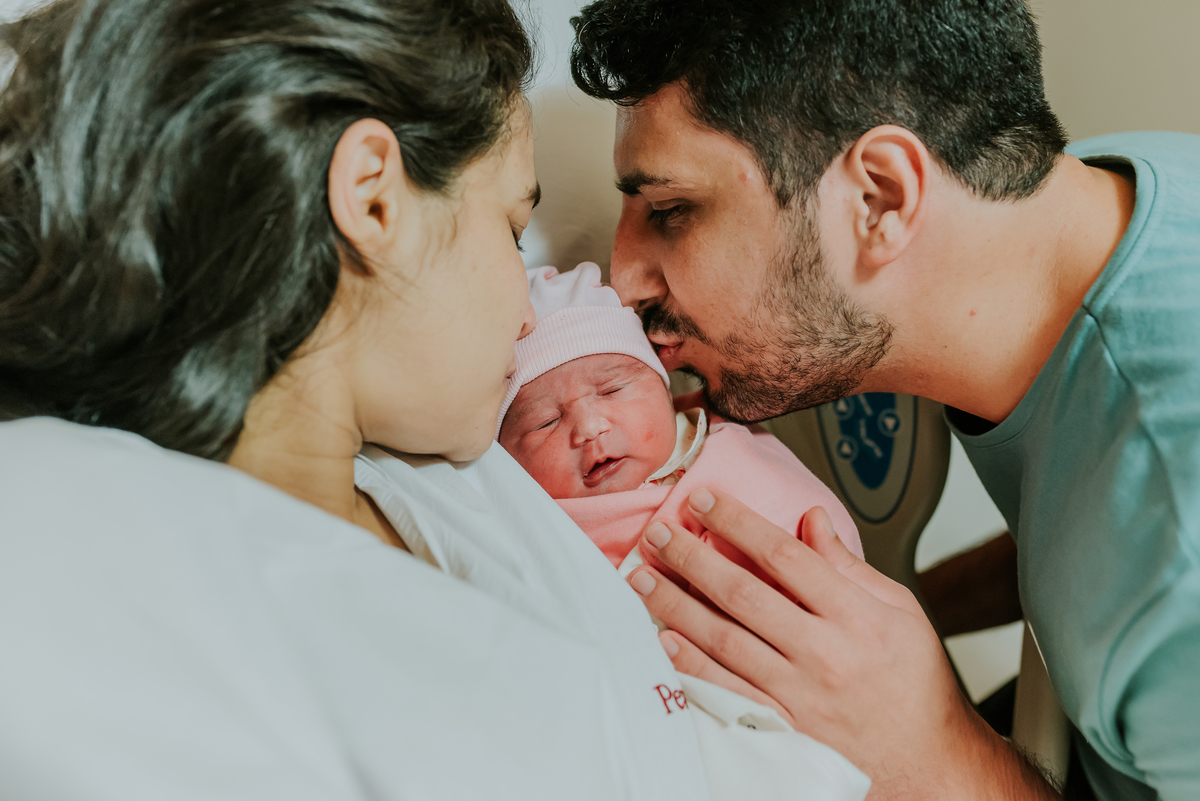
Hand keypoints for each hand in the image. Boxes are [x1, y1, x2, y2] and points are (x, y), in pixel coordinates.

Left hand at [627, 488, 1058, 799]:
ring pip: (723, 639)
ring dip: (675, 604)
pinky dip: (690, 663)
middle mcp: (823, 653)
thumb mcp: (900, 611)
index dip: (738, 523)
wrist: (926, 763)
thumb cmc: (914, 684)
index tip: (706, 501)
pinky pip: (725, 688)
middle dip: (693, 557)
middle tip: (659, 533)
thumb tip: (811, 520)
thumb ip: (849, 565)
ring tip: (643, 576)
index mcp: (855, 616)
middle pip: (743, 593)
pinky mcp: (781, 725)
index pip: (785, 556)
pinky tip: (663, 638)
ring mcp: (798, 693)